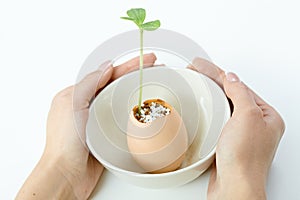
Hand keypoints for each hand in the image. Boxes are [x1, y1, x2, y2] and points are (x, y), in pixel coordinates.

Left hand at [16, 53, 156, 199]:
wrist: (67, 173)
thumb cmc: (64, 142)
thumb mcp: (72, 103)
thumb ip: (90, 83)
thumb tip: (106, 67)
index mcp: (79, 95)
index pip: (108, 75)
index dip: (128, 66)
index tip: (145, 60)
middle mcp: (90, 106)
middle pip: (118, 85)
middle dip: (137, 74)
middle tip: (155, 66)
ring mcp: (101, 120)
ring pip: (123, 101)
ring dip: (138, 91)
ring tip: (154, 82)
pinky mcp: (108, 134)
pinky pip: (125, 119)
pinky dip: (136, 112)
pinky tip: (145, 108)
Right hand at [188, 58, 284, 199]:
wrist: (234, 186)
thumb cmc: (244, 159)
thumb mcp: (247, 116)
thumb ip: (240, 93)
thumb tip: (232, 77)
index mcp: (266, 115)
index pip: (239, 86)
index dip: (218, 73)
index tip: (201, 65)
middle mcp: (255, 124)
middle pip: (231, 94)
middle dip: (212, 80)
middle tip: (196, 70)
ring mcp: (241, 133)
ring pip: (224, 106)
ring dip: (210, 94)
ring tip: (197, 82)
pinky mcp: (228, 141)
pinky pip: (218, 119)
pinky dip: (209, 111)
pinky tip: (202, 107)